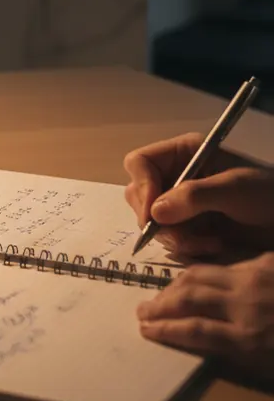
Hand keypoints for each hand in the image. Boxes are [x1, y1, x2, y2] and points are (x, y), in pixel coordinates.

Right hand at [124, 134, 273, 257]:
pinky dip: (186, 246)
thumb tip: (155, 213)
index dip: (142, 186)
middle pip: (140, 194)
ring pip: (152, 220)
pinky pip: (170, 237)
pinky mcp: (190, 225)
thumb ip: (194, 196)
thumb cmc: (269, 194)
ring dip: (176, 237)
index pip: (140, 163)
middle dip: (157, 219)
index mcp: (184, 153)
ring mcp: (181, 201)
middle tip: (182, 236)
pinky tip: (212, 246)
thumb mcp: (235, 190)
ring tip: (209, 243)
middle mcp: (176, 174)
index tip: (153, 214)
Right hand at [137, 253, 273, 381]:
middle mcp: (245, 305)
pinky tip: (201, 279)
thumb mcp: (269, 365)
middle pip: (190, 299)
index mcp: (250, 338)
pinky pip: (227, 264)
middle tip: (142, 310)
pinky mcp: (266, 262)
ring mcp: (254, 279)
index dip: (164, 329)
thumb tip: (198, 340)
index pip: (194, 331)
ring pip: (200, 275)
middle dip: (160, 305)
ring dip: (175, 285)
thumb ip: (237, 352)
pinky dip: (209, 273)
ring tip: (163, 294)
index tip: (144, 329)